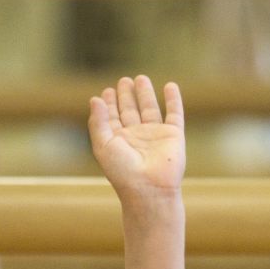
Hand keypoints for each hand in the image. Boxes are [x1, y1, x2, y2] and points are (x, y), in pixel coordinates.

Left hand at [88, 75, 184, 202]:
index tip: (106, 92)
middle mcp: (137, 137)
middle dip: (127, 96)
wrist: (149, 189)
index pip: (113, 118)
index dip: (109, 104)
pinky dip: (174, 100)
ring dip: (146, 94)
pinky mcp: (173, 136)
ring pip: (150, 109)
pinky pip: (174, 114)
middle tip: (124, 80)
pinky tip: (170, 86)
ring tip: (141, 79)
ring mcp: (156, 135)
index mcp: (119, 141)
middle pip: (131, 111)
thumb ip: (98, 122)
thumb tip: (94, 99)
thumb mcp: (103, 146)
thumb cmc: (123, 172)